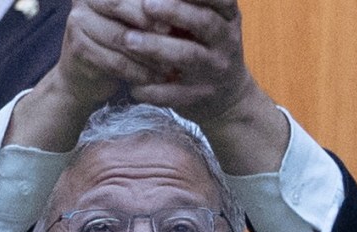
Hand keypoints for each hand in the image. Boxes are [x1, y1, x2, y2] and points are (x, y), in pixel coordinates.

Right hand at [5, 0, 166, 150]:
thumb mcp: (134, 22)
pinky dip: (141, 71)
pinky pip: (116, 61)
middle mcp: (83, 0)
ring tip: (173, 61)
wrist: (82, 79)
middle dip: (149, 19)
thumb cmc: (118, 45)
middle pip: (119, 4)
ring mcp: (77, 23)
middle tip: (173, 32)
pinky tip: (159, 77)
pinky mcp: (79, 50)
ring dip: (151, 51)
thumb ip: (150, 12)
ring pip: (121, 36)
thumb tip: (185, 5)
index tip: (175, 10)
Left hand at [120, 0, 285, 174]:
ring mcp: (215, 70)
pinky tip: (133, 86)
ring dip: (157, 48)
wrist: (228, 98)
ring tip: (128, 40)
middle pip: (204, 22)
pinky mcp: (202, 96)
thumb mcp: (208, 17)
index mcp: (227, 16)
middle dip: (175, 11)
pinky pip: (178, 94)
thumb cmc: (207, 46)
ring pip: (189, 57)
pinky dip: (154, 91)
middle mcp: (226, 41)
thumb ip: (188, 2)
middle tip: (144, 5)